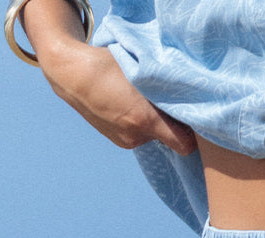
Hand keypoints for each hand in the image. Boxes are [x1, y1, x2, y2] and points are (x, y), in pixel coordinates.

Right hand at [40, 38, 196, 154]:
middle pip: (169, 136)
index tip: (192, 119)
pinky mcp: (118, 142)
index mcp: (144, 120)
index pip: (184, 144)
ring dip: (153, 120)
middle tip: (163, 98)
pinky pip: (140, 135)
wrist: (71, 75)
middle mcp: (137, 137)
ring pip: (153, 134)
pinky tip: (128, 105)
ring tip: (139, 98)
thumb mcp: (140, 71)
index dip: (191, 133)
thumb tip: (188, 99)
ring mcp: (126, 142)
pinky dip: (139, 123)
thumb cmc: (107, 66)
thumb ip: (165, 88)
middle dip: (170, 120)